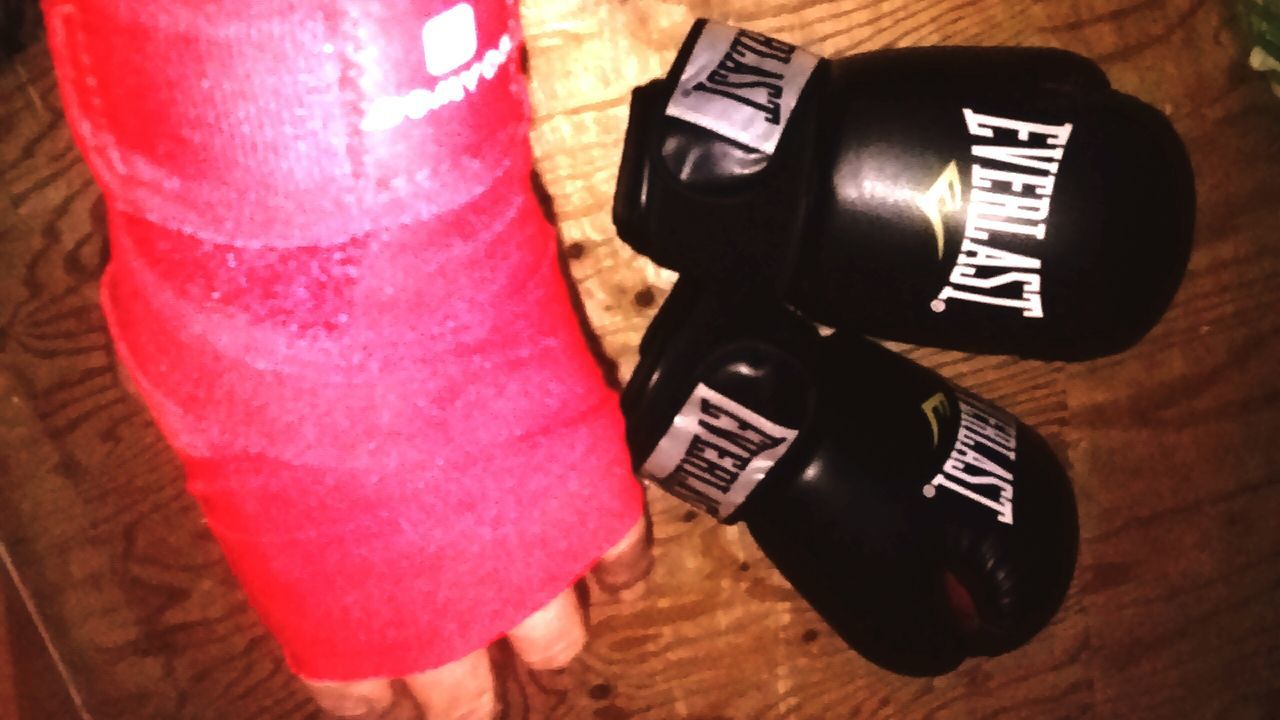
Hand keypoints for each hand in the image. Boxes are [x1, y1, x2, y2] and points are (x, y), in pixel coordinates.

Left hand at [116, 361, 650, 718]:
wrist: (358, 298)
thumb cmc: (269, 371)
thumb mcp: (241, 459)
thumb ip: (272, 506)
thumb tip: (262, 484)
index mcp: (340, 620)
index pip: (359, 695)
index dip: (375, 690)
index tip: (381, 682)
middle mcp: (436, 610)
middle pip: (467, 697)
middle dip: (465, 690)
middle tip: (468, 675)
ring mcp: (519, 559)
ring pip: (557, 638)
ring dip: (547, 632)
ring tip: (545, 620)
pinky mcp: (584, 495)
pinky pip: (623, 552)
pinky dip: (622, 566)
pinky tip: (615, 570)